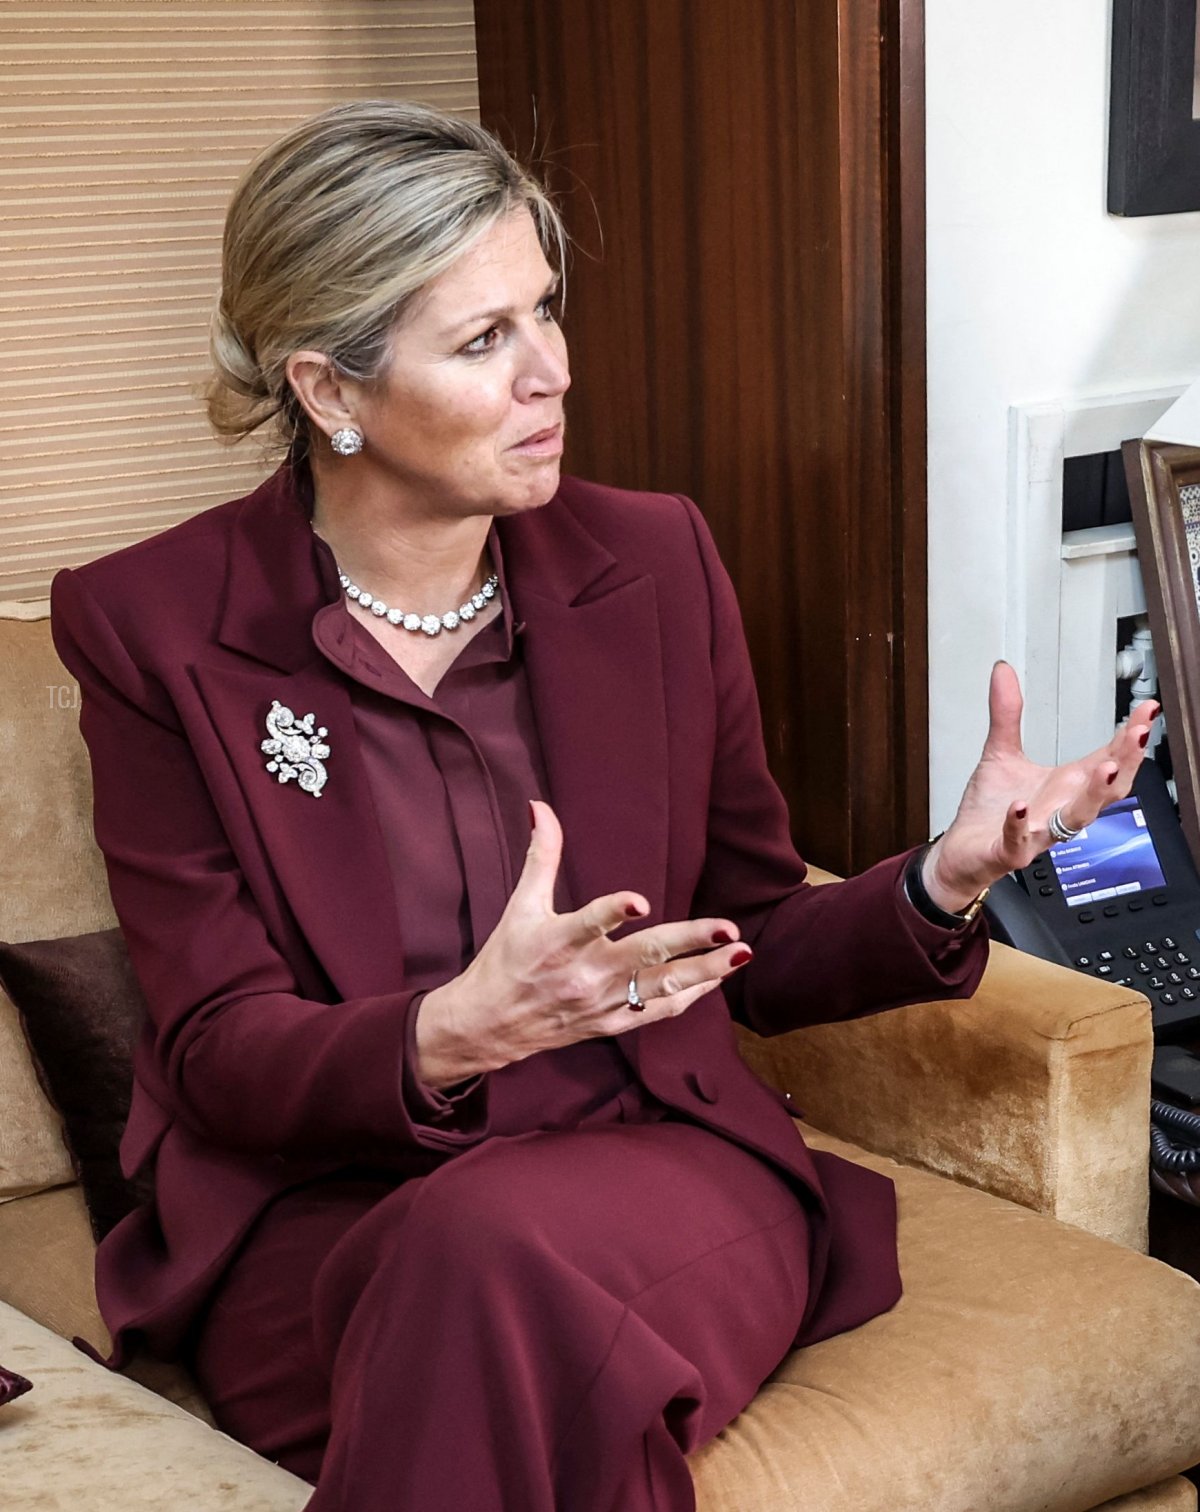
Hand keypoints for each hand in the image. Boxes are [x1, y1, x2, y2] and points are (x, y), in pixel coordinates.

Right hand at [414, 800, 751, 1088]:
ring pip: (662, 988)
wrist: (490, 1024)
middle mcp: (584, 975)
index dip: (613, 912)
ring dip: (706, 970)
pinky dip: (693, 995)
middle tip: (729, 928)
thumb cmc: (507, 958)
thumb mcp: (522, 906)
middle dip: (690, 941)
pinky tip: (718, 975)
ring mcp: (602, 1003)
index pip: (588, 924)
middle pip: (644, 957)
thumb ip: (542, 856)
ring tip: (743, 952)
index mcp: (558, 942)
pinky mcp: (612, 1023)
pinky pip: (660, 1011)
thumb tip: (541, 806)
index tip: (640, 901)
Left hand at [925, 661, 1158, 912]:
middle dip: (1124, 762)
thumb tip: (1003, 671)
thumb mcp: (1000, 753)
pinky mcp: (1009, 852)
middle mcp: (1059, 810)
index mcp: (1065, 786)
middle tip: (1138, 734)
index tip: (1147, 709)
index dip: (1129, 737)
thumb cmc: (991, 810)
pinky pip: (1018, 841)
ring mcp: (1038, 833)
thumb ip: (1006, 713)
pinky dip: (1018, 824)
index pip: (1107, 759)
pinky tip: (1019, 807)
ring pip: (1075, 818)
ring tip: (1104, 768)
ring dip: (1092, 794)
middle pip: (1104, 790)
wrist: (963, 853)